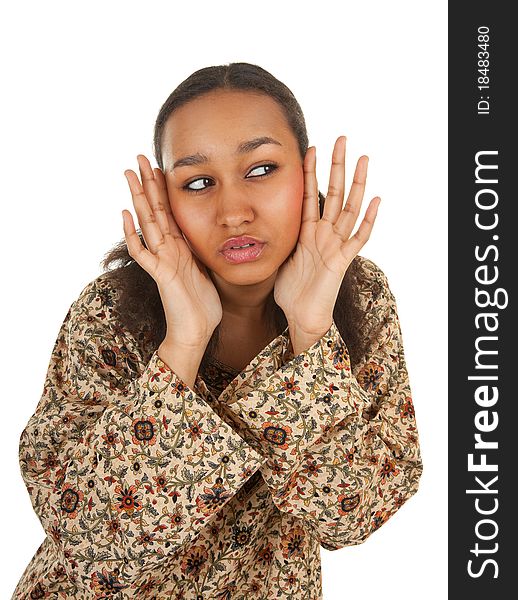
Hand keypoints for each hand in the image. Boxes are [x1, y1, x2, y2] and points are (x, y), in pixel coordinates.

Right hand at [122, 155, 222, 347]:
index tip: (160, 166)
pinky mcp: (160, 276)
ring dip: (138, 199)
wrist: (197, 332)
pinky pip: (142, 253)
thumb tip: (212, 234)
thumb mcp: (207, 269)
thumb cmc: (204, 306)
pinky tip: (125, 215)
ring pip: (147, 224)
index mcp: (180, 248)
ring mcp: (162, 261)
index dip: (163, 189)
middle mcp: (168, 250)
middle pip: (155, 210)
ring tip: (128, 174)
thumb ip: (202, 251)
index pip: (170, 211)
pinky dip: (133, 234)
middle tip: (138, 158)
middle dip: (147, 184)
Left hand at [273, 136, 380, 339]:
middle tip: (341, 139)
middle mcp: (324, 234)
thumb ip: (278, 237)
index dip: (310, 172)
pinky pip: (359, 238)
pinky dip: (369, 220)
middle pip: (334, 193)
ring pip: (350, 209)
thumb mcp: (279, 256)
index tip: (311, 148)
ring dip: (357, 183)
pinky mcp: (342, 261)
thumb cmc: (290, 291)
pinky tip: (377, 201)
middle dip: (337, 166)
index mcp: (307, 232)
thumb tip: (258, 221)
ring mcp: (335, 246)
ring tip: (364, 158)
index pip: (310, 195)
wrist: (300, 316)